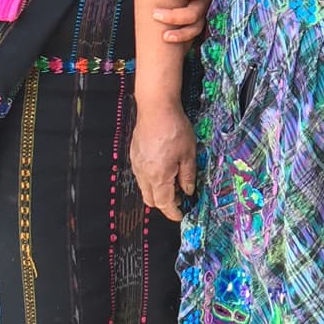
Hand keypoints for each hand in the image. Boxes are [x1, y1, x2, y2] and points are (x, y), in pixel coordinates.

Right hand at [132, 105, 198, 220]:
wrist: (155, 108)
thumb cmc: (175, 129)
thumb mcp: (189, 154)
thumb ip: (188, 176)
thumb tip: (188, 191)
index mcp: (158, 177)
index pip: (164, 203)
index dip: (173, 212)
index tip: (181, 215)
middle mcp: (144, 174)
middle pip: (151, 199)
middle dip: (164, 203)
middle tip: (180, 197)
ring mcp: (136, 164)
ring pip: (144, 187)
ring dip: (157, 191)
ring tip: (173, 181)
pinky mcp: (134, 154)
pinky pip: (141, 175)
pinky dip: (151, 179)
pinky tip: (163, 168)